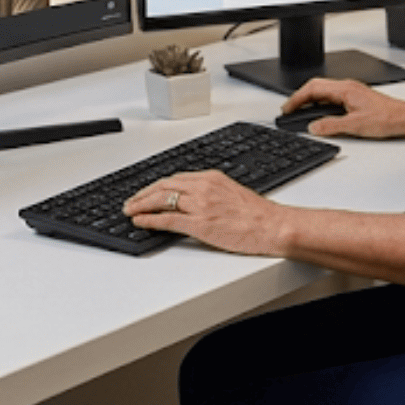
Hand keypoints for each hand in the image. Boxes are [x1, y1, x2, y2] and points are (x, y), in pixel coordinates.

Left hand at [125, 170, 288, 256]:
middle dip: (143, 194)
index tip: (147, 192)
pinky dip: (150, 220)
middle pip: (164, 186)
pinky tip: (141, 222)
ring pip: (161, 200)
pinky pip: (167, 220)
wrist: (274, 226)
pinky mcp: (199, 224)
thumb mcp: (233, 194)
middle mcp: (204, 188)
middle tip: (131, 202)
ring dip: (141, 206)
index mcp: (213, 178)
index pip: (176, 179)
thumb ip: (212, 193)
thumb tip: (194, 202)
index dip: (156, 186)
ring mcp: (200, 205)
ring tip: (130, 211)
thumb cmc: (259, 215)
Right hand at [282, 78, 404, 138]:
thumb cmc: (387, 118)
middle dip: (300, 98)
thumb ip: (331, 126)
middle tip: (289, 111)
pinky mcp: (356, 99)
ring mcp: (352, 92)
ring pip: (324, 92)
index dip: (296, 98)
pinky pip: (333, 98)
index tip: (287, 109)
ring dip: (310, 101)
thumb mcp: (354, 125)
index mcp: (345, 89)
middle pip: (316, 87)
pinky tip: (320, 115)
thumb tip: (313, 127)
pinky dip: (321, 105)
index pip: (313, 88)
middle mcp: (348, 87)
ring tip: (300, 114)